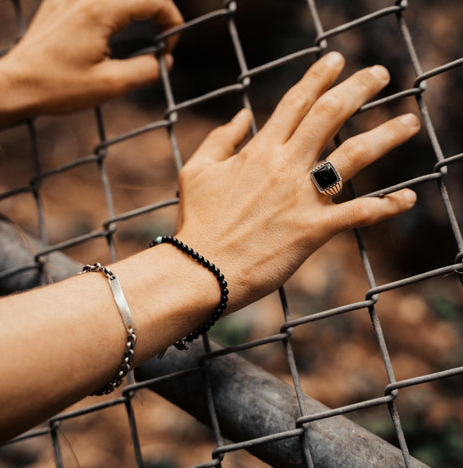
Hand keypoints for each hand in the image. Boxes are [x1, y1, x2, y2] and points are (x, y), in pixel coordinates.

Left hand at [0, 0, 182, 128]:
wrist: (17, 84)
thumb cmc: (60, 87)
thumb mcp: (111, 85)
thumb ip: (146, 70)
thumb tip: (165, 61)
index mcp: (99, 10)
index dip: (171, 20)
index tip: (170, 48)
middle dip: (157, 12)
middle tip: (161, 40)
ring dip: (136, 9)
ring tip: (142, 33)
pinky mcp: (60, 3)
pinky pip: (98, 0)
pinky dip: (115, 9)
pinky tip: (112, 30)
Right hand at [176, 52, 419, 310]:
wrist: (201, 269)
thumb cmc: (197, 221)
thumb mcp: (197, 171)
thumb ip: (222, 138)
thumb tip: (244, 114)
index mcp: (259, 151)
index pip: (294, 103)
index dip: (317, 77)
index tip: (335, 59)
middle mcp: (284, 166)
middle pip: (329, 116)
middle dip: (358, 88)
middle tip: (379, 74)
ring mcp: (300, 197)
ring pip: (352, 156)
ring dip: (386, 136)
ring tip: (410, 122)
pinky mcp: (312, 230)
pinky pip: (357, 213)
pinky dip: (386, 206)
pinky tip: (408, 198)